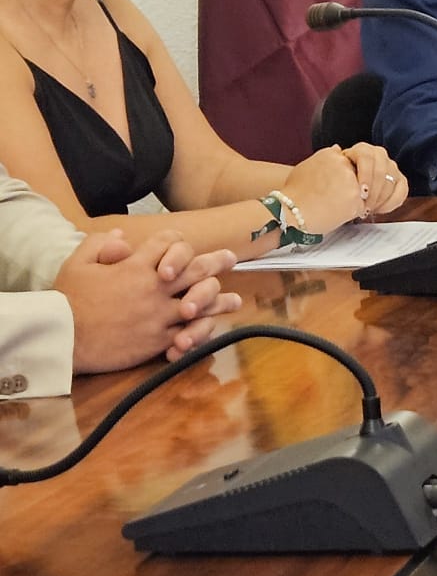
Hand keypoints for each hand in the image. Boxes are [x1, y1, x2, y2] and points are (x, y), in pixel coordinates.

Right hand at [55, 230, 242, 374]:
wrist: (62, 337)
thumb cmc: (68, 299)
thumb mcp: (77, 264)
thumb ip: (99, 245)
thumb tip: (121, 236)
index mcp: (136, 266)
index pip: (169, 243)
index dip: (175, 242)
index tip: (182, 244)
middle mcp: (155, 287)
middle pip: (197, 269)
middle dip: (216, 261)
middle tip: (230, 258)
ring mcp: (160, 314)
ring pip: (201, 303)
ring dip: (220, 300)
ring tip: (235, 300)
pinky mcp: (158, 339)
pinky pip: (189, 332)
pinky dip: (202, 330)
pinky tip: (212, 327)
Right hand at [279, 146, 366, 232]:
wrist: (290, 213)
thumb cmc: (294, 192)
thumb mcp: (305, 166)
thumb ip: (325, 157)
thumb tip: (337, 148)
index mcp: (331, 155)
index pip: (347, 161)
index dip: (340, 176)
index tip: (331, 184)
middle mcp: (344, 166)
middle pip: (355, 175)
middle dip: (347, 186)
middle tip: (330, 196)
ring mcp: (352, 184)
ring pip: (360, 191)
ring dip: (349, 199)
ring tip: (331, 204)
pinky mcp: (356, 202)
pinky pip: (360, 207)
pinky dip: (350, 212)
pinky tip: (335, 212)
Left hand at [340, 142, 409, 217]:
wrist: (345, 189)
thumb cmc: (338, 179)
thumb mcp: (333, 168)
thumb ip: (334, 158)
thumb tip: (336, 148)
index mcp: (362, 150)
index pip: (367, 157)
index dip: (365, 176)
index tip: (361, 193)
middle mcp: (379, 155)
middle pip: (381, 171)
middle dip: (373, 192)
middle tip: (364, 206)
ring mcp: (391, 167)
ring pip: (392, 181)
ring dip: (380, 199)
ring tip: (368, 209)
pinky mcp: (400, 180)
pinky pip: (402, 190)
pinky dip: (391, 202)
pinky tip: (380, 209)